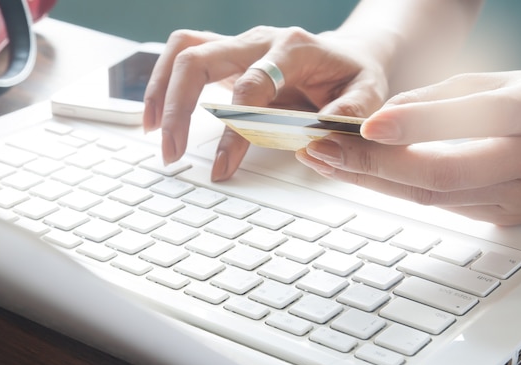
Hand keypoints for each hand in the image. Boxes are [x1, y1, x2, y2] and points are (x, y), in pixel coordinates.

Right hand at [143, 26, 389, 180]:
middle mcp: (260, 41)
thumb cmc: (353, 77)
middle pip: (200, 59)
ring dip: (160, 92)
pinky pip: (183, 57)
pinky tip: (155, 116)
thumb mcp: (368, 94)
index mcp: (294, 48)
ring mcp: (239, 45)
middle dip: (177, 107)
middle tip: (172, 152)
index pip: (251, 86)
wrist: (347, 56)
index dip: (234, 129)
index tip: (222, 166)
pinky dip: (162, 84)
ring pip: (183, 52)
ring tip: (153, 134)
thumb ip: (348, 114)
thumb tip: (314, 141)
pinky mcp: (226, 56)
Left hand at [297, 70, 520, 224]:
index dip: (418, 123)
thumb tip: (383, 119)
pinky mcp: (506, 219)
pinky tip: (363, 177)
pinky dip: (396, 191)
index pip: (477, 118)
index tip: (366, 125)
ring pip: (434, 198)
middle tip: (323, 151)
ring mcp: (520, 197)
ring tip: (327, 161)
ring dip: (372, 181)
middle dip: (373, 165)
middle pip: (443, 174)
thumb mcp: (498, 82)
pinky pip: (441, 208)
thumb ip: (441, 98)